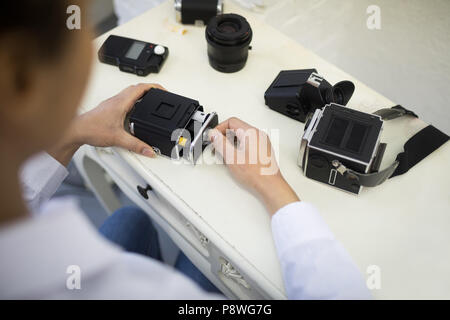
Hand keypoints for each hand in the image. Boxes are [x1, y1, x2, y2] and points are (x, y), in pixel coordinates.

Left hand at [48, 83, 163, 165]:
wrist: (76, 131)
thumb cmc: (91, 130)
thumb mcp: (119, 139)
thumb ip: (137, 146)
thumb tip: (150, 150)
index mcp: (121, 102)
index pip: (141, 88)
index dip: (155, 87)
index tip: (164, 90)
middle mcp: (116, 100)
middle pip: (136, 87)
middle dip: (150, 89)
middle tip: (160, 94)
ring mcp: (112, 102)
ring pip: (129, 92)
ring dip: (141, 93)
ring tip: (150, 100)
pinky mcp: (108, 107)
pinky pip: (124, 98)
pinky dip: (133, 100)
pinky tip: (134, 110)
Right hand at [210, 117, 299, 215]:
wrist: (270, 185)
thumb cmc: (256, 173)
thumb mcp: (232, 157)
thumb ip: (221, 143)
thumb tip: (214, 134)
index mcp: (251, 133)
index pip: (231, 121)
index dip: (219, 128)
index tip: (213, 137)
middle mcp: (258, 135)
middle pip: (236, 128)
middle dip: (224, 136)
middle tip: (216, 146)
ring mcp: (261, 142)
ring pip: (241, 136)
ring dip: (230, 143)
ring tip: (224, 154)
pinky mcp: (262, 150)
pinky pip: (247, 143)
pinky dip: (238, 147)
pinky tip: (234, 158)